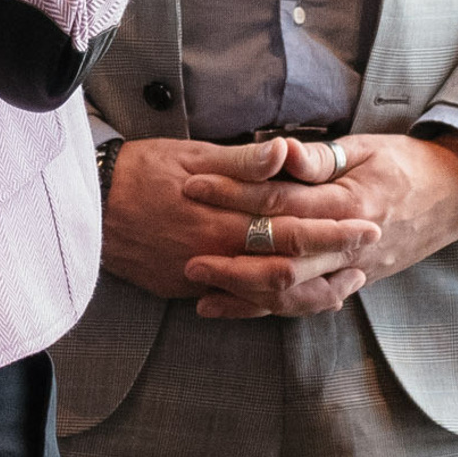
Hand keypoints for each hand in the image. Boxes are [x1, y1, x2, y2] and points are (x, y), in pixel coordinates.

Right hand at [102, 137, 380, 314]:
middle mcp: (217, 253)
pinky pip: (238, 303)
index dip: (334, 228)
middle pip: (289, 266)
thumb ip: (243, 162)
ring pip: (269, 295)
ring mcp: (201, 277)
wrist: (87, 208)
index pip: (293, 228)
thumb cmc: (141, 172)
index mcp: (224, 217)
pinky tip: (297, 297)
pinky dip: (273, 303)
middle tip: (370, 250)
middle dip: (334, 260)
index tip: (369, 223)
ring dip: (311, 289)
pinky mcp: (186, 288)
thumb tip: (285, 153)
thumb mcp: (191, 156)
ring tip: (346, 281)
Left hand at [180, 131, 457, 315]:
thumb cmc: (407, 163)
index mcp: (352, 200)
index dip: (234, 193)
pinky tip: (231, 307)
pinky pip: (307, 303)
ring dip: (244, 293)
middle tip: (187, 254)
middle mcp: (352, 242)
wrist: (457, 195)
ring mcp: (354, 269)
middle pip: (283, 258)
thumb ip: (320, 157)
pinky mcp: (354, 283)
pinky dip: (267, 309)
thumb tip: (278, 152)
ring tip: (200, 288)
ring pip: (294, 292)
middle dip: (232, 259)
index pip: (282, 200)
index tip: (195, 186)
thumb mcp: (366, 146)